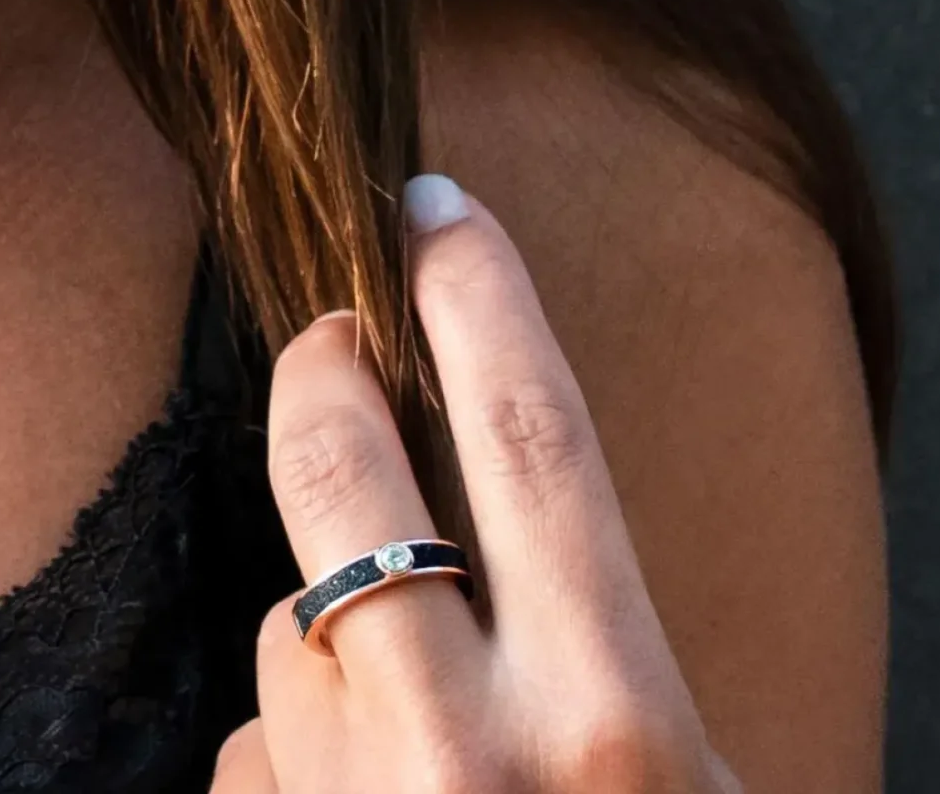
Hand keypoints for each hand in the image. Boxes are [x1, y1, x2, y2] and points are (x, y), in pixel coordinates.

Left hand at [213, 176, 741, 793]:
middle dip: (320, 370)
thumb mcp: (681, 785)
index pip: (528, 442)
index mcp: (607, 724)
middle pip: (337, 467)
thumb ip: (590, 655)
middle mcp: (458, 750)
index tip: (434, 204)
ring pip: (289, 623)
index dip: (474, 298)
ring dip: (331, 649)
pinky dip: (300, 763)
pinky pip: (257, 745)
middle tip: (331, 335)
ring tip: (409, 751)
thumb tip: (488, 520)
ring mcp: (332, 791)